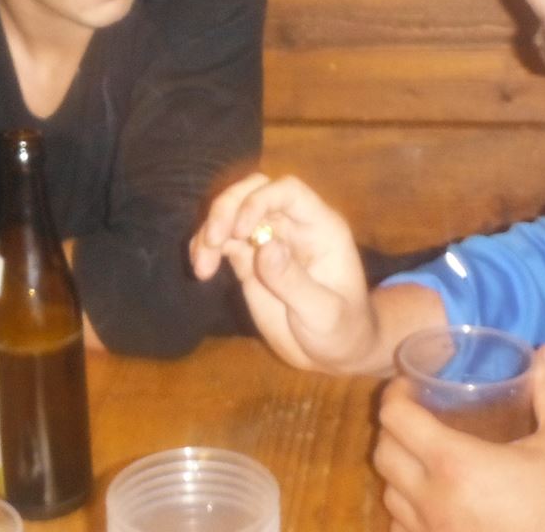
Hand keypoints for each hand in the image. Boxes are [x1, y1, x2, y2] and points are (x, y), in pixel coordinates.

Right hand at [189, 173, 375, 371]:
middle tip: (212, 240)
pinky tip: (202, 270)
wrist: (334, 353)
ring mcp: (269, 240)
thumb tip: (265, 246)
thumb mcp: (324, 314)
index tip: (239, 231)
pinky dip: (206, 248)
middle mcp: (292, 226)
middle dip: (226, 208)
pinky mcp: (249, 260)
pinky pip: (223, 240)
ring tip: (202, 267)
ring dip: (210, 230)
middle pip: (254, 191)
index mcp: (320, 227)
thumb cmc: (342, 331)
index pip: (287, 192)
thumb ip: (294, 281)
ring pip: (232, 212)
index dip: (259, 200)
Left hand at [373, 345, 544, 531]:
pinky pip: (402, 530)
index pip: (396, 418)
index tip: (410, 385)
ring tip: (423, 456)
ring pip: (389, 496)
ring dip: (398, 470)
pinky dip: (407, 511)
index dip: (396, 394)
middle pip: (382, 454)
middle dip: (393, 428)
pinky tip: (433, 501)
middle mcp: (432, 500)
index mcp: (454, 462)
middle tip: (417, 415)